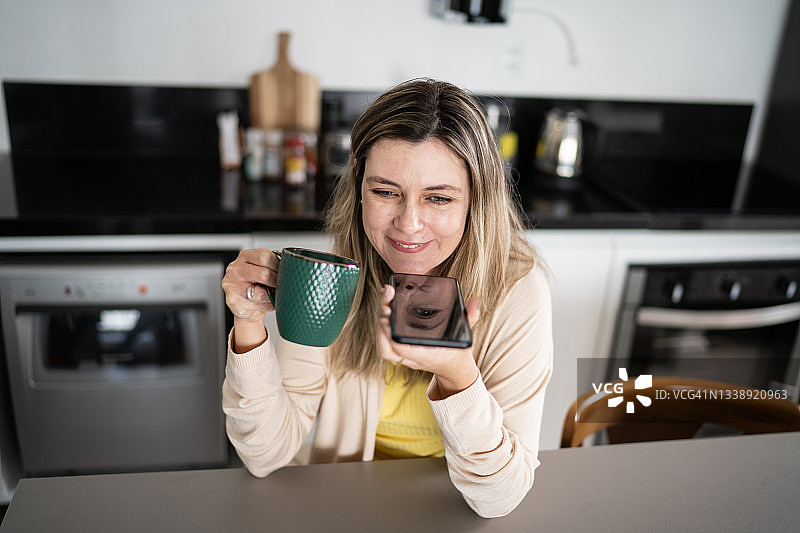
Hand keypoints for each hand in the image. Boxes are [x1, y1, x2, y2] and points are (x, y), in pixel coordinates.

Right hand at [221, 249, 279, 351]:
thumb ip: (274, 267)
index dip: (279, 266)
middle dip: (277, 282)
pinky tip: (266, 303)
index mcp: (246, 256)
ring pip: (259, 291)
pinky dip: (265, 305)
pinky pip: (255, 304)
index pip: (265, 256)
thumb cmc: (257, 285)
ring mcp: (231, 284)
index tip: (286, 272)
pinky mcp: (232, 299)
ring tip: (274, 294)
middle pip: (264, 273)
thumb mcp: (264, 270)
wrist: (245, 305)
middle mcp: (235, 268)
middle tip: (281, 286)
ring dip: (271, 295)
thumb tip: (293, 270)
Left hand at [377, 284, 480, 398]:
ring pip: (383, 348)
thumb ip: (470, 318)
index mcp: (425, 355)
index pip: (402, 348)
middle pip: (387, 348)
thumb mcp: (466, 335)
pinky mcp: (401, 352)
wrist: (453, 369)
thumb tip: (475, 301)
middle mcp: (412, 358)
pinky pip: (386, 344)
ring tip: (384, 304)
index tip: (388, 316)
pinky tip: (385, 309)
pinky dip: (382, 329)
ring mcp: (405, 357)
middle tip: (386, 304)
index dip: (390, 334)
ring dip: (379, 327)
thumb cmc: (457, 353)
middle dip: (382, 326)